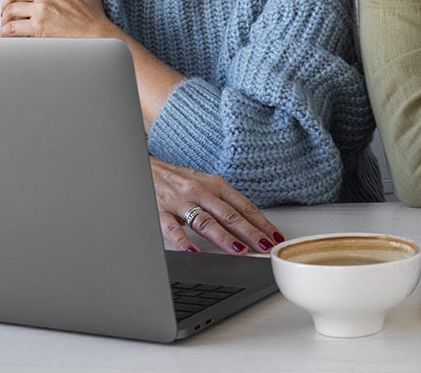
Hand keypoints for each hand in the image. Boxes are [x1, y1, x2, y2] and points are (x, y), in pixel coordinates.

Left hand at [0, 0, 114, 38]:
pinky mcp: (38, 27)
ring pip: (11, 9)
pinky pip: (14, 27)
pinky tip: (6, 32)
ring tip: (6, 20)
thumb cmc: (93, 14)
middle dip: (7, 0)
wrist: (97, 35)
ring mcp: (41, 11)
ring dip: (5, 15)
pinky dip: (6, 30)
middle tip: (6, 6)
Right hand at [151, 157, 284, 255]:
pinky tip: (194, 253)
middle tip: (265, 247)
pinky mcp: (160, 211)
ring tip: (239, 251)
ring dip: (224, 237)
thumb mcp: (204, 184)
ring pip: (206, 221)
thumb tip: (248, 223)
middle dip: (250, 232)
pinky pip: (173, 229)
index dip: (261, 222)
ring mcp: (181, 201)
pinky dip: (184, 242)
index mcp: (215, 185)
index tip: (274, 237)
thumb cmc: (178, 179)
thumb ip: (223, 202)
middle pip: (229, 214)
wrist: (145, 168)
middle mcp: (201, 191)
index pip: (243, 206)